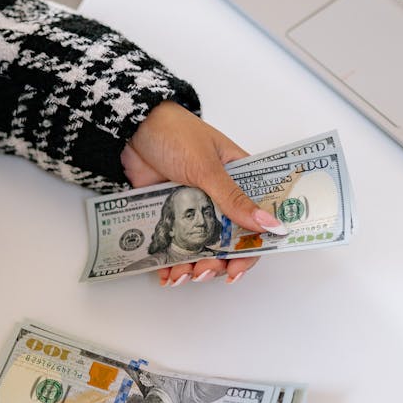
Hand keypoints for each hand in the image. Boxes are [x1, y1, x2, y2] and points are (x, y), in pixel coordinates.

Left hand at [123, 101, 285, 285]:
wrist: (131, 127)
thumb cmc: (174, 132)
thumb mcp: (207, 168)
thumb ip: (234, 200)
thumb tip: (270, 225)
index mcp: (239, 179)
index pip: (256, 219)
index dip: (252, 247)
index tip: (239, 267)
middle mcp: (219, 197)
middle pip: (227, 241)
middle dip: (218, 262)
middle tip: (205, 272)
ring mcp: (194, 207)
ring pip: (201, 248)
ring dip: (195, 267)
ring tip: (182, 276)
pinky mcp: (170, 214)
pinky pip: (175, 245)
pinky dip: (172, 263)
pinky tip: (167, 275)